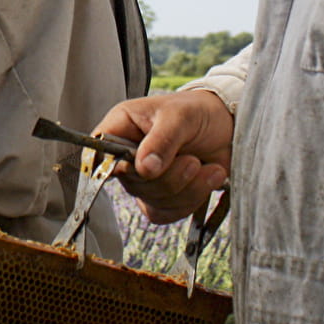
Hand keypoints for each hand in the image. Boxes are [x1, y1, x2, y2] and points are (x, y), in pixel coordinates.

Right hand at [96, 89, 232, 224]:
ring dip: (187, 188)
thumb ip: (161, 140)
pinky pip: (166, 213)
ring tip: (206, 166)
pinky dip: (191, 199)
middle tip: (193, 160)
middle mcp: (127, 155)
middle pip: (131, 183)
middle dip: (169, 177)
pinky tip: (208, 178)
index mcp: (120, 128)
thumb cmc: (197, 111)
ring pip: (151, 201)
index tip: (140, 168)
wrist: (228, 126)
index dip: (111, 167)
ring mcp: (144, 179)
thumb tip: (144, 168)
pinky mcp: (163, 197)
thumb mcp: (180, 116)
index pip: (96, 155)